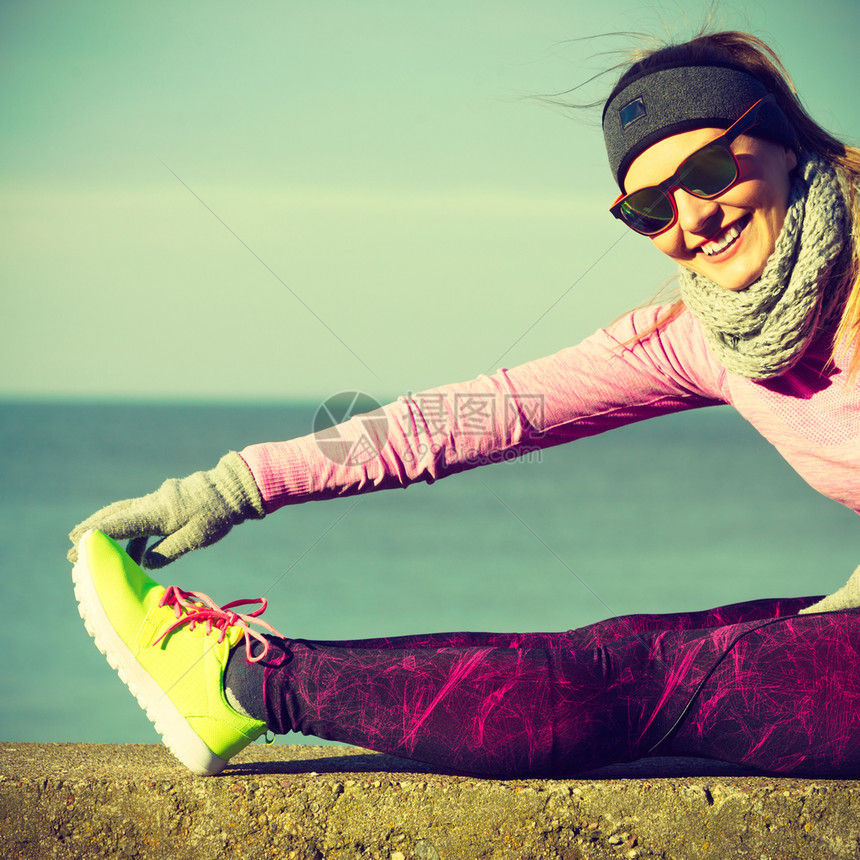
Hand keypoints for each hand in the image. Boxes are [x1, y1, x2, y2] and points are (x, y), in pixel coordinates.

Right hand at [67, 451, 264, 567]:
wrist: (235, 489)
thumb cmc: (217, 515)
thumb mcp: (195, 538)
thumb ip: (168, 551)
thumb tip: (143, 562)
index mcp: (158, 513)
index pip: (120, 524)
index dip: (95, 536)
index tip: (74, 545)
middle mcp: (154, 503)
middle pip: (115, 514)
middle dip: (92, 527)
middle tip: (70, 541)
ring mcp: (160, 500)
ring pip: (127, 512)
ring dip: (110, 528)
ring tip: (94, 546)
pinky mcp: (168, 501)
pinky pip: (142, 514)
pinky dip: (132, 529)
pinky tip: (134, 550)